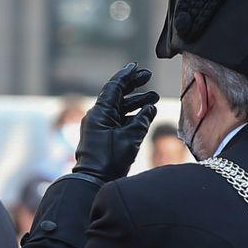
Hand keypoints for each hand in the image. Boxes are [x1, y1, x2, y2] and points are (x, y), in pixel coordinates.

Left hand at [73, 62, 158, 181]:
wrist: (94, 181)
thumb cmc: (110, 159)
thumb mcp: (131, 137)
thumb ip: (142, 120)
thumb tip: (150, 108)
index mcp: (100, 112)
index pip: (114, 87)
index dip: (127, 76)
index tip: (137, 67)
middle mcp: (97, 116)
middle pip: (116, 95)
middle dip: (133, 86)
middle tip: (148, 78)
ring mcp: (98, 126)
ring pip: (118, 108)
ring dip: (135, 103)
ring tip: (154, 99)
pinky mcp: (102, 137)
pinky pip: (117, 121)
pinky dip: (131, 116)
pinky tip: (145, 115)